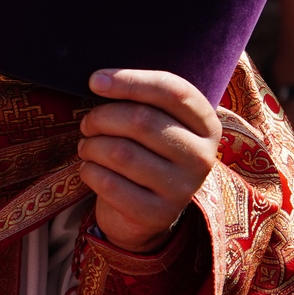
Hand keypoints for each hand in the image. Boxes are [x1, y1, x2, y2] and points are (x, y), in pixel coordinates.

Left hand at [79, 68, 219, 252]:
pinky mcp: (158, 214)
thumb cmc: (143, 153)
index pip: (172, 91)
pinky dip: (88, 171)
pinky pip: (108, 183)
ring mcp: (183, 188)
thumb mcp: (152, 123)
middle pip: (141, 120)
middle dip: (101, 117)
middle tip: (87, 124)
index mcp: (206, 125)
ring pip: (120, 152)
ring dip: (91, 146)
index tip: (94, 81)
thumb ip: (139, 100)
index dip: (130, 81)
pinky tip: (91, 170)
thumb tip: (98, 81)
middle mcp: (202, 156)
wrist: (144, 211)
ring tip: (87, 147)